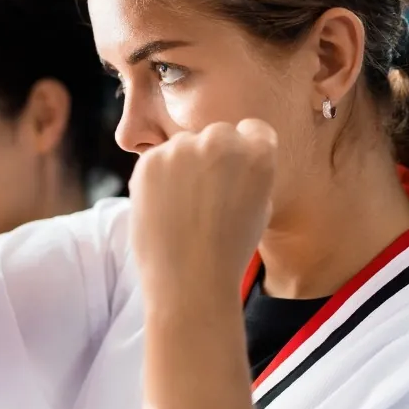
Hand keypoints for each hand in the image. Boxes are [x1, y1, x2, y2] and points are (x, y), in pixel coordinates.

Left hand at [129, 120, 276, 300]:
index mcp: (259, 152)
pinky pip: (156, 160)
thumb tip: (229, 156)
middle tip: (205, 194)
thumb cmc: (228, 250)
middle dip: (211, 156)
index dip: (243, 152)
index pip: (252, 130)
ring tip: (183, 207)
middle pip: (216, 134)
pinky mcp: (149, 161)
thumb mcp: (259, 206)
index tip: (233, 174)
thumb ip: (247, 172)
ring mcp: (182, 148)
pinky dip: (157, 178)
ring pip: (183, 145)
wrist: (191, 279)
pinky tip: (164, 208)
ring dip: (182, 165)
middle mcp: (222, 141)